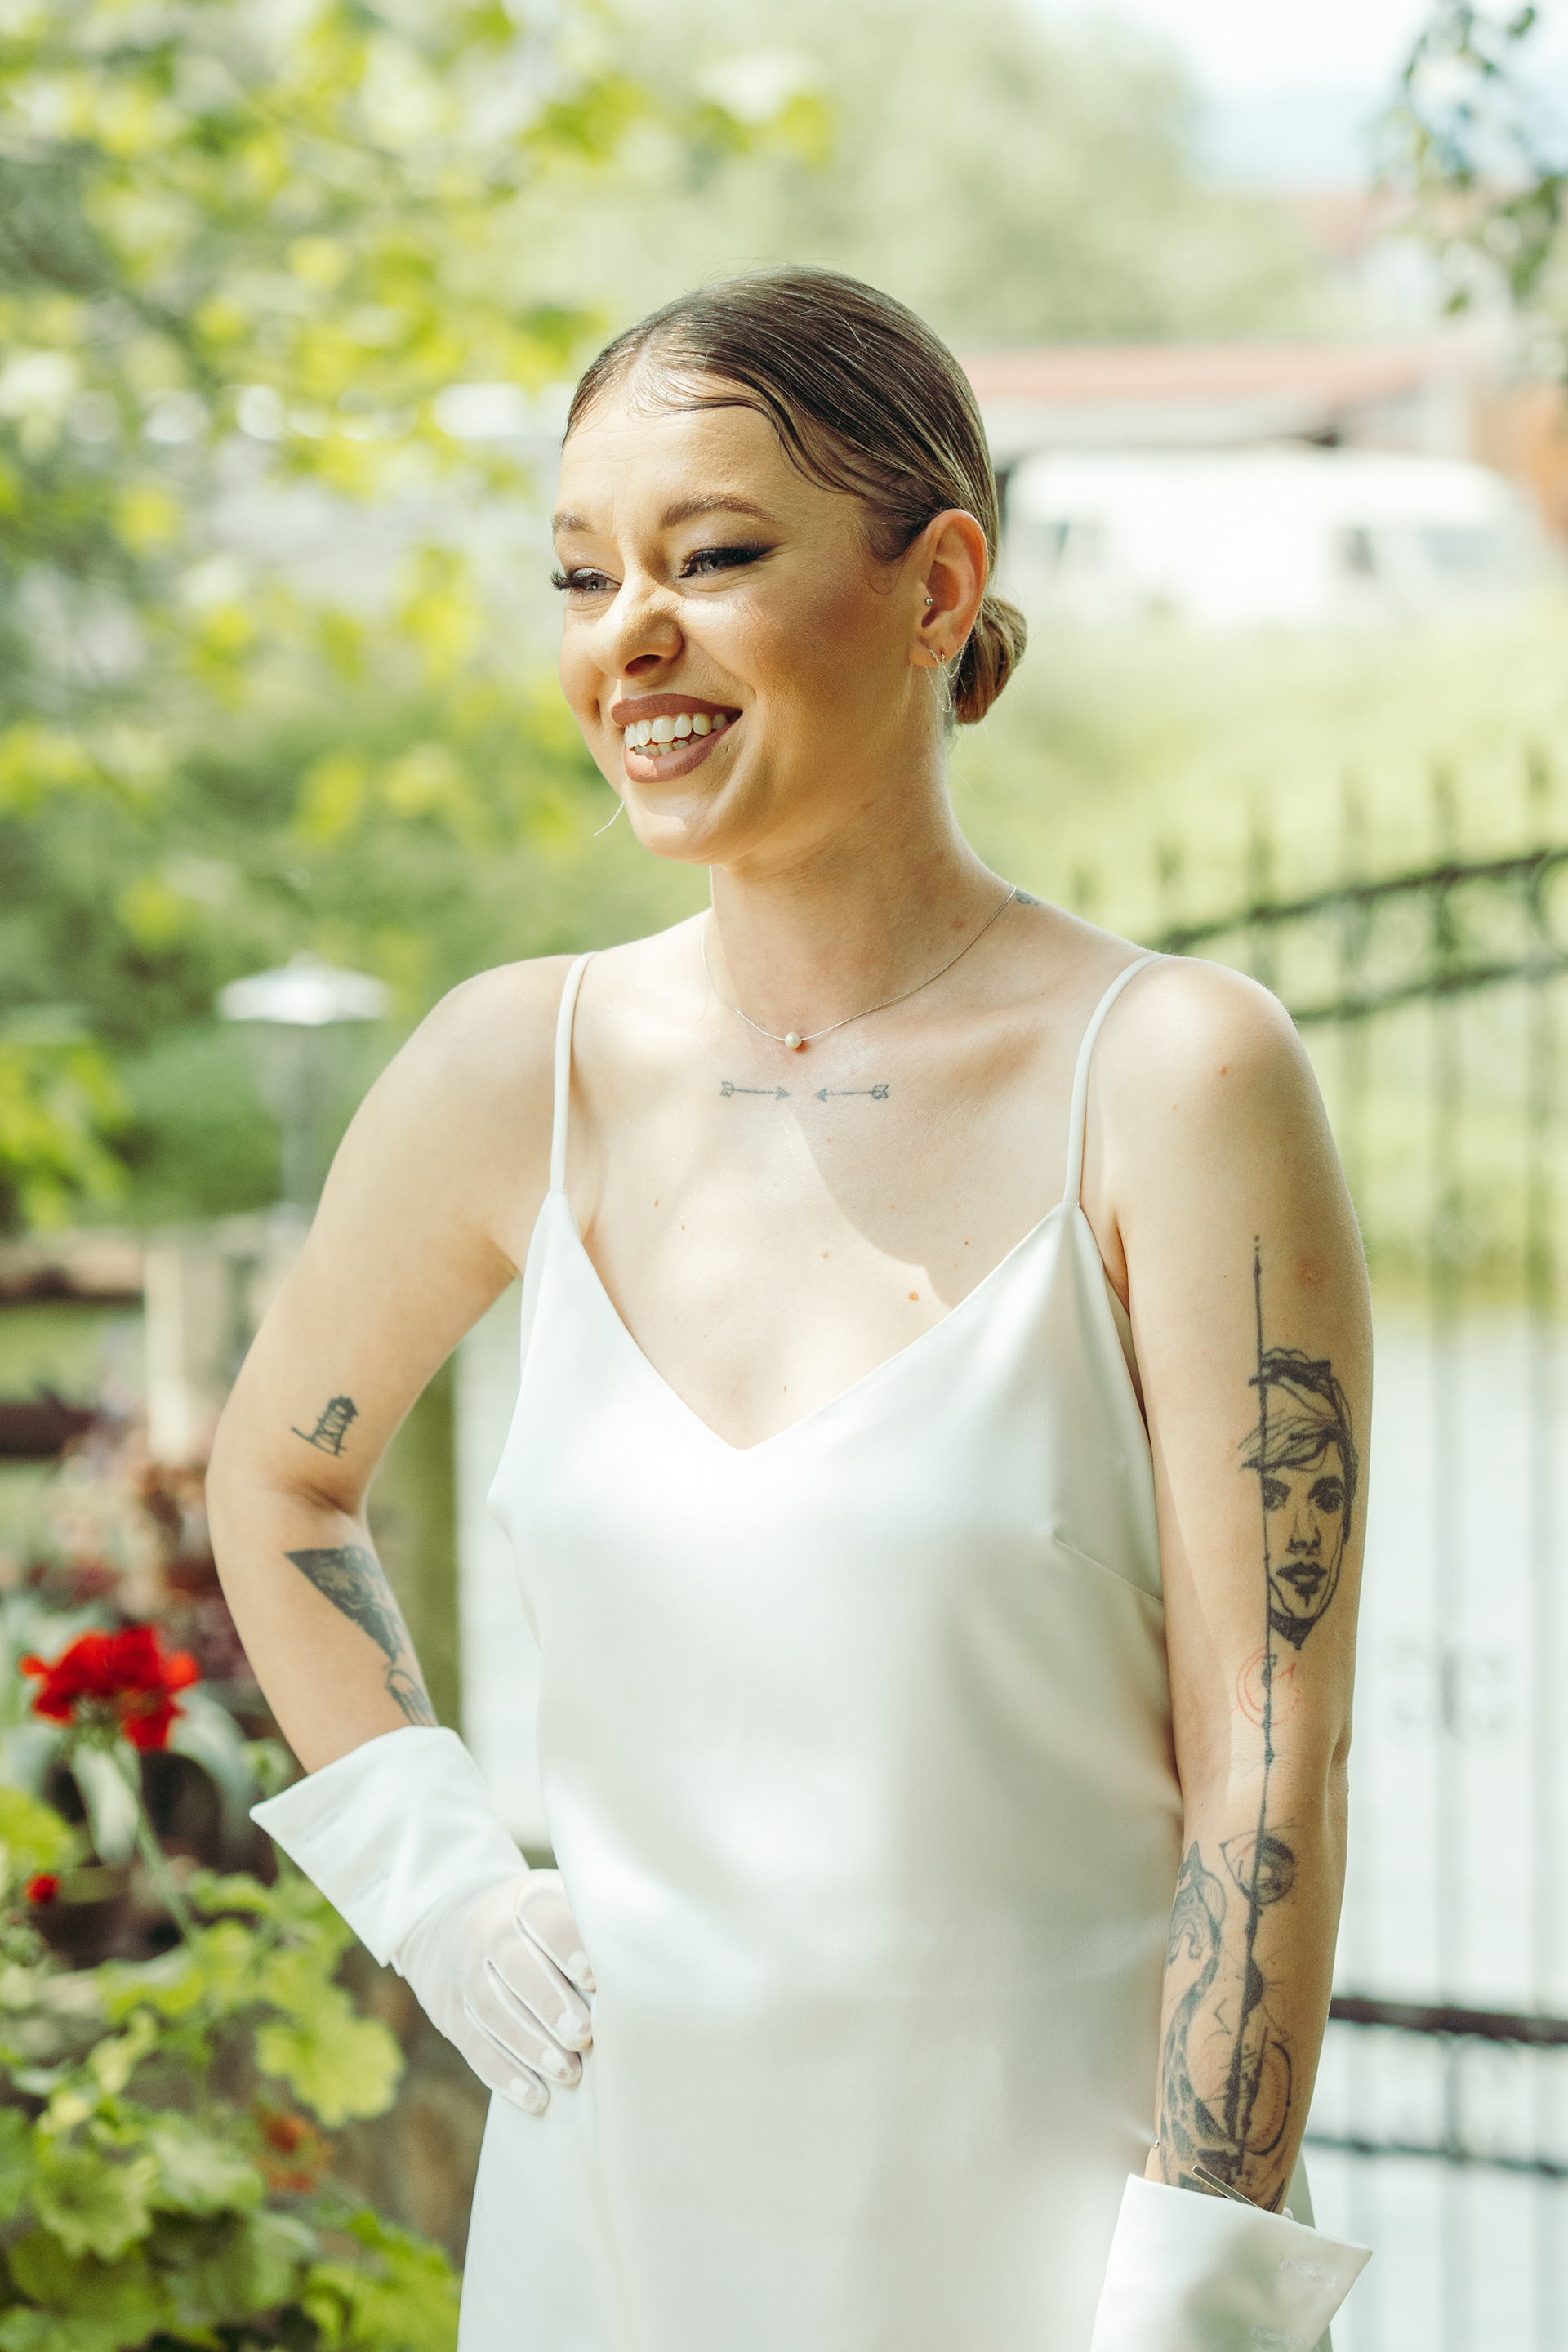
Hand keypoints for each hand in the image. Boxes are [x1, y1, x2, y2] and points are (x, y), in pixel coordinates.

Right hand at [393, 1869, 594, 2113]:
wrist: (448, 1924)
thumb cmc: (531, 1922)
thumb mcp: (554, 1900)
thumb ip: (590, 1922)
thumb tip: (646, 1954)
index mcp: (522, 1899)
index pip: (542, 1918)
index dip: (567, 1947)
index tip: (594, 1979)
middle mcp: (486, 1930)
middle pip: (516, 1967)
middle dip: (551, 2005)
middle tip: (584, 2036)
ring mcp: (462, 1973)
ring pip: (494, 2011)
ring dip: (531, 2046)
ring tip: (567, 2073)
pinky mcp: (450, 2012)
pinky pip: (474, 2045)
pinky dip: (504, 2074)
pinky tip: (534, 2097)